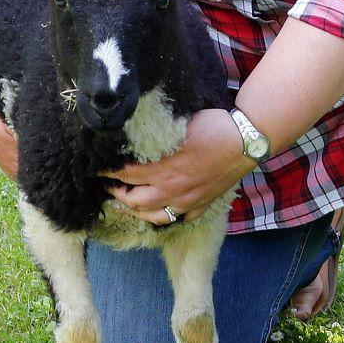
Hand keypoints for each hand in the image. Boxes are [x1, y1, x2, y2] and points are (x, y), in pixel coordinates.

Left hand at [107, 108, 249, 225]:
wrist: (245, 141)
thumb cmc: (213, 126)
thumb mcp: (179, 125)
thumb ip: (157, 134)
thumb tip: (135, 131)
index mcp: (161, 168)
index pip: (124, 174)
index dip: (107, 172)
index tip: (97, 167)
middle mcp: (170, 189)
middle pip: (134, 200)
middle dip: (117, 195)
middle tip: (109, 187)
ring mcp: (187, 200)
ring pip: (155, 216)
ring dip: (138, 213)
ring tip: (130, 206)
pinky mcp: (202, 204)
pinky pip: (183, 218)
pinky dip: (172, 217)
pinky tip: (167, 211)